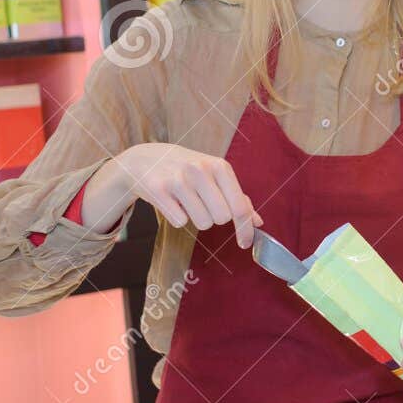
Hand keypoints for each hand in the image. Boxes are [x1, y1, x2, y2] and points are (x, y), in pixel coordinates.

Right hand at [93, 144, 261, 247]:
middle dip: (214, 218)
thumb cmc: (186, 169)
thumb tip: (257, 222)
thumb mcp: (214, 175)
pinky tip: (171, 202)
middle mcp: (200, 170)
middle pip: (222, 218)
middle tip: (203, 205)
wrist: (144, 159)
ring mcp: (178, 179)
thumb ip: (237, 197)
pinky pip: (180, 222)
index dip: (245, 229)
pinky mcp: (158, 190)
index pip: (239, 206)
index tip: (245, 243)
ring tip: (186, 202)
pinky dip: (177, 217)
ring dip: (196, 218)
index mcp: (219, 166)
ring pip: (202, 223)